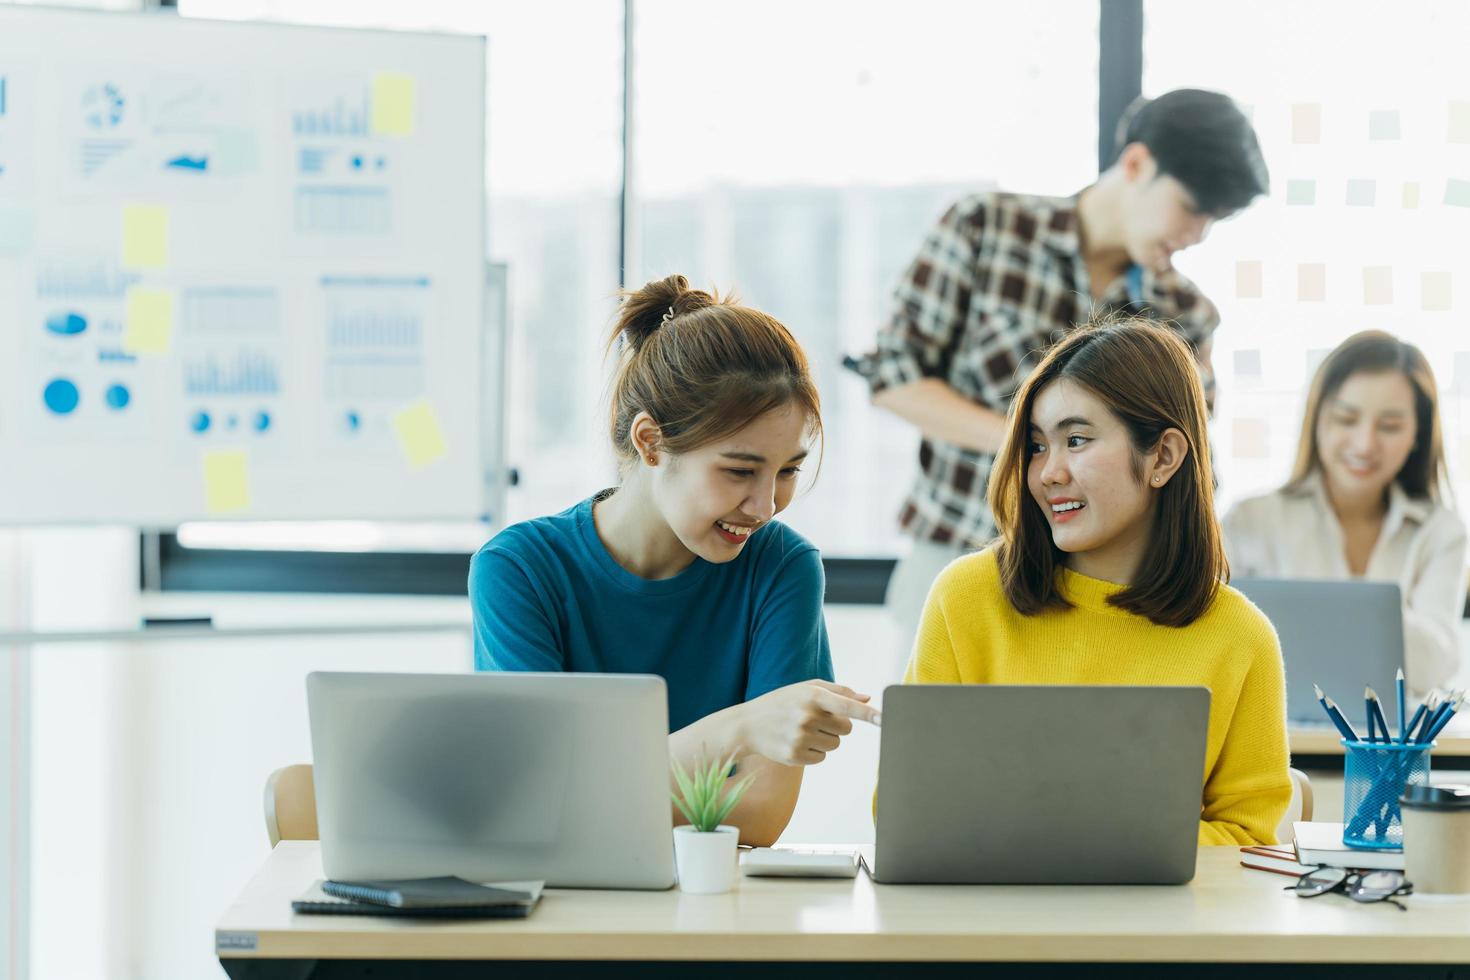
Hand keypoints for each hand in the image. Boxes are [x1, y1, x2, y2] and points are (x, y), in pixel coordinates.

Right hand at [736, 680, 880, 766]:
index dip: (867, 713)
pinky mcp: (795, 756)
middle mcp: (807, 716)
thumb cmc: (782, 702)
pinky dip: (814, 752)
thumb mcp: (805, 689)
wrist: (747, 725)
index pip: (847, 705)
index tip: (885, 719)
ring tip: (803, 730)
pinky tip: (797, 742)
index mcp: (812, 695)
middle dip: (836, 725)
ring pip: (836, 745)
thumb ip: (838, 691)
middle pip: (846, 728)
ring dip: (826, 739)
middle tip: (815, 719)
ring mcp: (800, 738)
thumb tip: (867, 697)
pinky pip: (822, 758)